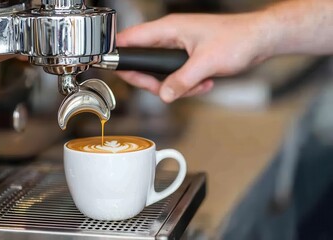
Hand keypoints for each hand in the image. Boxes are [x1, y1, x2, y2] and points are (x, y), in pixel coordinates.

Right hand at [117, 13, 272, 102]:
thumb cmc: (238, 38)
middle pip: (143, 62)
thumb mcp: (206, 63)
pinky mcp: (188, 58)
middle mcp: (170, 37)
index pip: (131, 38)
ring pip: (161, 74)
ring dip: (176, 86)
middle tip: (162, 89)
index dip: (117, 52)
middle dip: (153, 81)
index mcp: (169, 28)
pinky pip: (177, 77)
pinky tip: (204, 82)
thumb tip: (164, 94)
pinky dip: (188, 85)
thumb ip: (181, 81)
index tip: (111, 67)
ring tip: (196, 85)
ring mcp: (179, 48)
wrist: (260, 39)